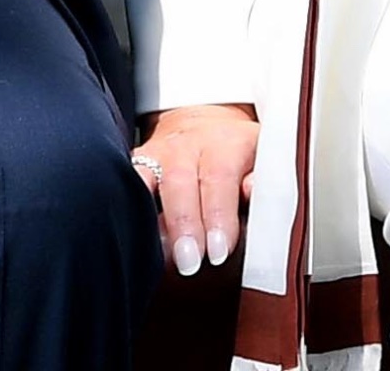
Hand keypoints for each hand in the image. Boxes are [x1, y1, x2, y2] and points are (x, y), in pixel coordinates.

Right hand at [132, 101, 260, 279]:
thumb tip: (253, 190)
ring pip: (145, 179)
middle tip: (190, 262)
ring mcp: (156, 153)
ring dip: (151, 220)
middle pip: (179, 181)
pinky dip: (125, 208)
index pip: (219, 177)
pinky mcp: (136, 164)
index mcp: (224, 143)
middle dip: (184, 223)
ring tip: (161, 255)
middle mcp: (186, 145)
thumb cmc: (239, 155)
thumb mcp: (264, 158)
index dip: (218, 214)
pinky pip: (126, 183)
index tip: (219, 250)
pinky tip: (131, 236)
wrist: (204, 127)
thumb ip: (263, 178)